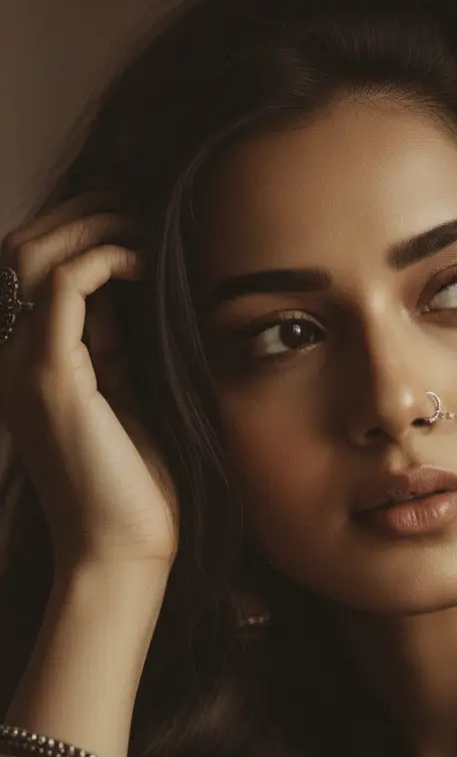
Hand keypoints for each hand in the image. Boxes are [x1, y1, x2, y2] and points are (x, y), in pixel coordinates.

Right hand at [0, 190, 178, 571]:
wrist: (121, 551)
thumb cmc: (134, 485)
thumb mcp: (126, 396)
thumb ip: (117, 345)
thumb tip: (134, 290)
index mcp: (26, 363)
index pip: (29, 268)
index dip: (77, 230)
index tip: (133, 220)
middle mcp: (11, 358)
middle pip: (20, 247)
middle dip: (80, 212)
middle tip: (137, 205)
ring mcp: (23, 366)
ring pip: (32, 254)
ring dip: (91, 225)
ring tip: (141, 224)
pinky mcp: (51, 377)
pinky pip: (65, 285)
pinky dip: (104, 259)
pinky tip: (142, 264)